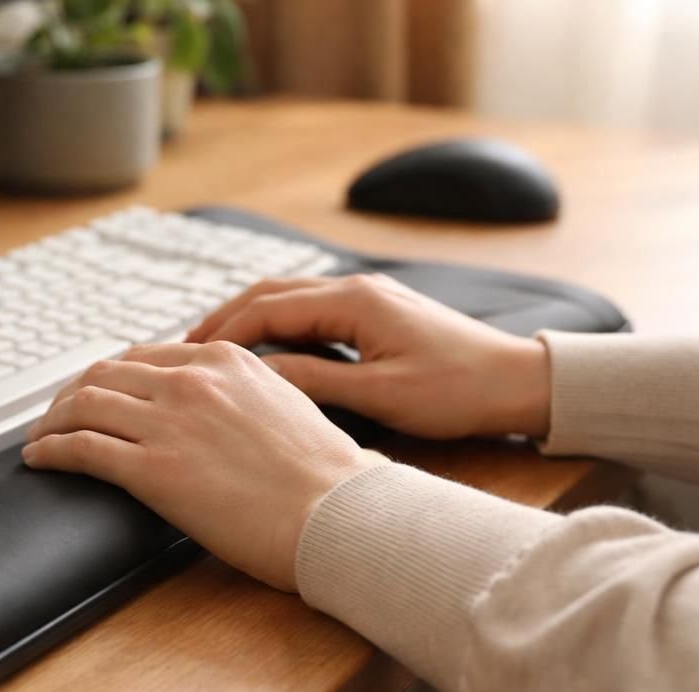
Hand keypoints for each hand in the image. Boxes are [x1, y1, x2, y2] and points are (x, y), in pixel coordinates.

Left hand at [23, 342, 382, 591]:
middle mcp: (191, 381)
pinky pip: (81, 448)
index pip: (144, 357)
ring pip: (83, 405)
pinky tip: (39, 459)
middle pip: (105, 374)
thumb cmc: (326, 477)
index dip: (111, 376)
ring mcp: (168, 422)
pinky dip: (50, 450)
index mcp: (224, 360)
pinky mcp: (152, 469)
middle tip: (57, 415)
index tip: (98, 393)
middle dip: (72, 394)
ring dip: (52, 421)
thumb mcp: (287, 405)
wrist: (337, 514)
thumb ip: (244, 394)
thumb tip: (223, 409)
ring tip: (40, 437)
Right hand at [186, 274, 552, 438]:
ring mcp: (366, 297)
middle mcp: (355, 289)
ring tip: (209, 350)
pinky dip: (275, 327)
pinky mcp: (376, 312)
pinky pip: (309, 312)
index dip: (222, 335)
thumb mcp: (382, 395)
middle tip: (180, 350)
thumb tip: (259, 376)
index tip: (186, 358)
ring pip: (287, 301)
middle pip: (269, 295)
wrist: (517, 382)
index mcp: (354, 302)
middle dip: (222, 320)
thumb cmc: (459, 391)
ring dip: (246, 321)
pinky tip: (260, 352)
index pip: (267, 310)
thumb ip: (317, 381)